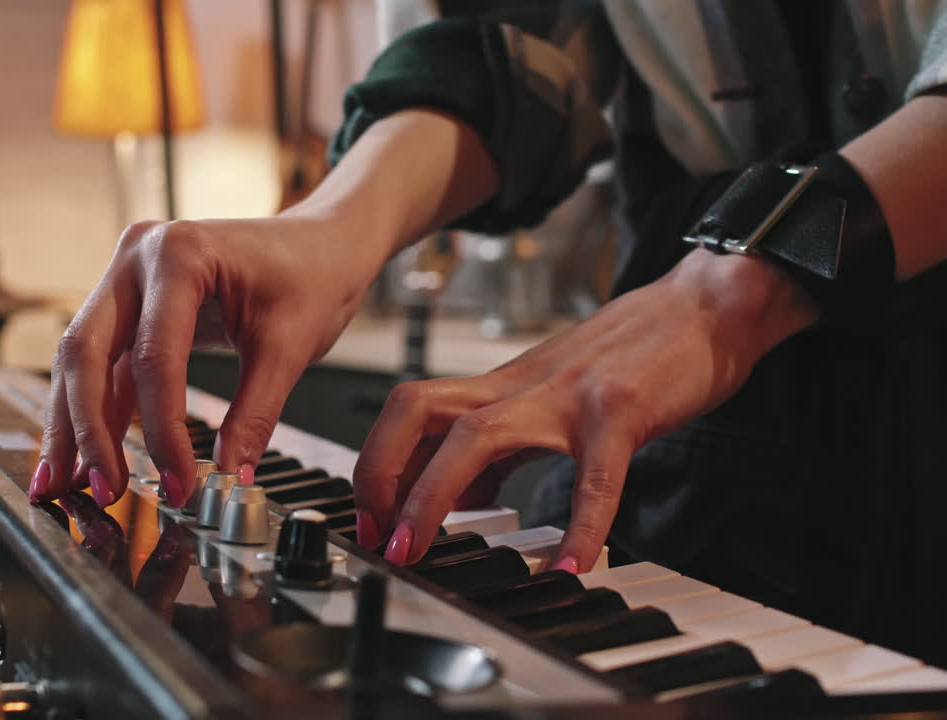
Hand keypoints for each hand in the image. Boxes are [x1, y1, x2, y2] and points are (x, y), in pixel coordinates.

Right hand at [33, 216, 385, 507]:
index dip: (162, 428)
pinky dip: (96, 411)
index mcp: (179, 254)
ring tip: (65, 485)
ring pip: (81, 361)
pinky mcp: (131, 304)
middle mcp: (138, 256)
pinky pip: (103, 363)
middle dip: (87, 429)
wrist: (322, 243)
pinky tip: (86, 457)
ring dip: (74, 426)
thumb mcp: (289, 347)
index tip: (178, 480)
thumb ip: (254, 415)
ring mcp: (127, 278)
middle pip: (87, 352)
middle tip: (98, 489)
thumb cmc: (311, 274)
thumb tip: (229, 478)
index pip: (153, 356)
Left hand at [352, 250, 818, 570]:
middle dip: (379, 474)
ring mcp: (566, 395)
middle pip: (416, 409)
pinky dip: (581, 525)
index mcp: (500, 387)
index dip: (377, 465)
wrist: (706, 306)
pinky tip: (573, 569)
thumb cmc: (632, 359)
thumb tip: (464, 499)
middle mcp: (519, 386)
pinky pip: (594, 473)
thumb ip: (505, 448)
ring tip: (418, 554)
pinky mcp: (621, 409)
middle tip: (377, 539)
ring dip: (433, 496)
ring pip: (475, 435)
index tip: (370, 523)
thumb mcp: (551, 401)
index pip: (410, 413)